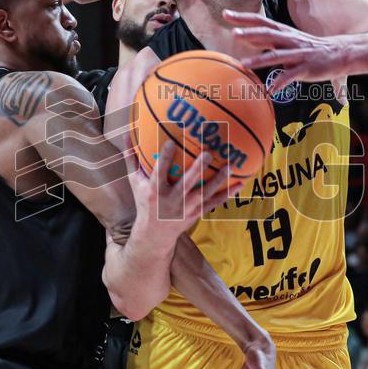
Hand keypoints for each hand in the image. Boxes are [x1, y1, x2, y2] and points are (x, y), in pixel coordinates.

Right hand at [124, 138, 241, 235]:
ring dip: (219, 180)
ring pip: (205, 193)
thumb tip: (127, 133)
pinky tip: (240, 183)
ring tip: (231, 164)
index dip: (165, 158)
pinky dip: (227, 193)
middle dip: (198, 169)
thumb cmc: (144, 202)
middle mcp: (172, 200)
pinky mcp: (197, 213)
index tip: (171, 142)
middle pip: (186, 183)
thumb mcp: (134, 183)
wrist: (154, 235)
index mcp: (155, 191)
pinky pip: (215, 202)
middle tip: (208, 153)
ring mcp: (186, 208)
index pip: (159, 172)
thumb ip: (131, 159)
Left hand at [224, 10, 340, 93]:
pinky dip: (279, 83)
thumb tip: (247, 40)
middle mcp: (289, 40)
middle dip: (250, 34)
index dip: (243, 18)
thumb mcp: (289, 40)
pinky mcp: (306, 68)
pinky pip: (290, 76)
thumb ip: (269, 40)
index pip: (261, 21)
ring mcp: (298, 54)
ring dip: (260, 59)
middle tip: (233, 34)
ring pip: (276, 55)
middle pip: (267, 34)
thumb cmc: (309, 49)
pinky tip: (269, 90)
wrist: (340, 53)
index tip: (226, 14)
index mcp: (284, 32)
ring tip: (244, 64)